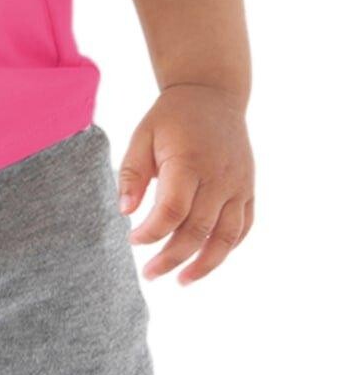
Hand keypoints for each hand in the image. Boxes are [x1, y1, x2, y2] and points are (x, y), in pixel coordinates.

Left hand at [116, 83, 254, 284]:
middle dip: (172, 257)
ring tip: (182, 281)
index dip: (152, 233)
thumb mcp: (143, 136)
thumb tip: (124, 211)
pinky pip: (243, 227)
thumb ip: (131, 173)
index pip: (172, 211)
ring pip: (226, 237)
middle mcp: (219, 177)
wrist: (212, 94)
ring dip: (205, 264)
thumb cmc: (171, 118)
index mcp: (189, 162)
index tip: (133, 241)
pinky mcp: (248, 189)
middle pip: (198, 230)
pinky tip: (208, 260)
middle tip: (149, 274)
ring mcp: (238, 185)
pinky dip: (227, 248)